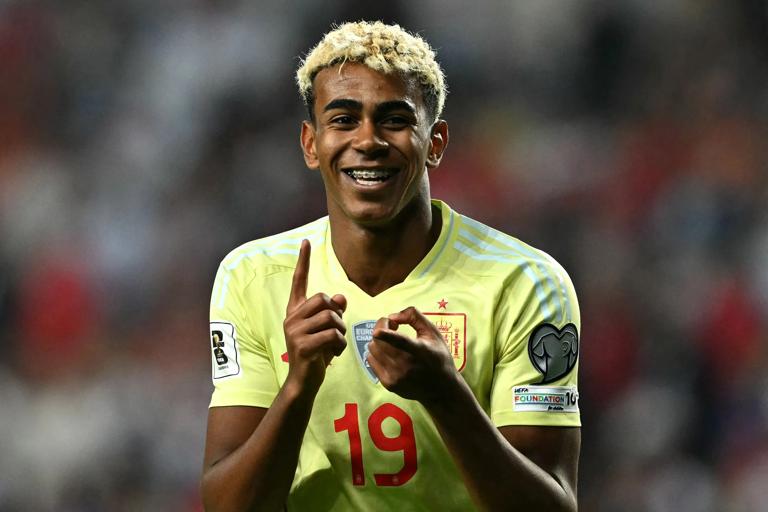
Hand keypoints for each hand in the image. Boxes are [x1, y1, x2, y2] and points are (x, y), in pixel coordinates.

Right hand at [283, 239, 346, 391]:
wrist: (303, 382)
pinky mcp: (303, 345)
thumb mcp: (326, 330)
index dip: (303, 261)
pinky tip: (332, 356)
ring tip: (334, 345)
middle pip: (324, 299)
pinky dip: (339, 345)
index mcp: (295, 311)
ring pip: (331, 317)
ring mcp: (295, 332)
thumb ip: (332, 312)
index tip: (305, 242)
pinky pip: (333, 334)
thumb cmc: (316, 355)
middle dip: (337, 315)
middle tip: (335, 334)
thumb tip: (340, 297)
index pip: (299, 282)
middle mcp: (291, 318)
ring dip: (340, 332)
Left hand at [367, 306, 458, 403]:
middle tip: (393, 326)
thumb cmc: (438, 357)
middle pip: (380, 342)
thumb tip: (392, 316)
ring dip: (378, 340)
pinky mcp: (389, 384)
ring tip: (391, 341)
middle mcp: (406, 365)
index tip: (377, 331)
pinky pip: (371, 360)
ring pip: (373, 349)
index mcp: (420, 351)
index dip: (387, 335)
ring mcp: (396, 376)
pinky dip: (376, 352)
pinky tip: (388, 352)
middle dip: (382, 327)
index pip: (401, 342)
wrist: (441, 389)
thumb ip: (414, 317)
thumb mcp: (433, 333)